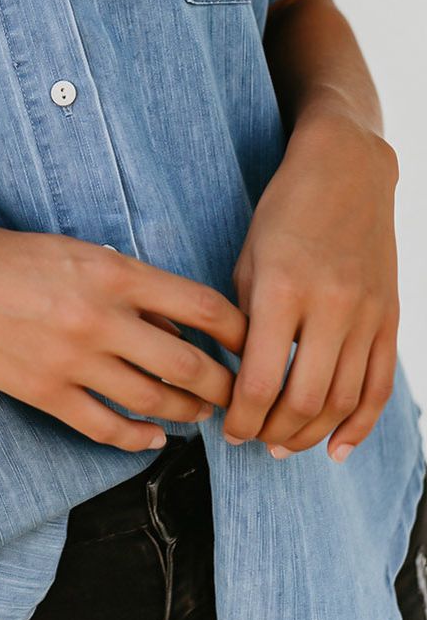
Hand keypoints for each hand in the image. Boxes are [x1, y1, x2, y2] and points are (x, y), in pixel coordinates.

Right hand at [0, 220, 246, 451]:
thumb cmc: (7, 257)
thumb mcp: (76, 252)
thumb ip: (130, 287)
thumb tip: (179, 330)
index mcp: (113, 272)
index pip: (203, 307)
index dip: (240, 332)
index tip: (254, 345)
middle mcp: (101, 317)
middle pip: (190, 365)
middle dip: (224, 386)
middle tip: (238, 395)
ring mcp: (73, 360)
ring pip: (154, 401)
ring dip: (186, 413)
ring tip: (199, 415)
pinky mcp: (44, 393)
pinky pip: (106, 427)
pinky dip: (138, 438)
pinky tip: (152, 438)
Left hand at [223, 113, 399, 459]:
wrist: (347, 171)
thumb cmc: (284, 212)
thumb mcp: (248, 260)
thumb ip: (245, 321)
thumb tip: (239, 380)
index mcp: (282, 291)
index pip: (261, 381)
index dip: (242, 419)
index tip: (229, 429)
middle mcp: (330, 306)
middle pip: (305, 401)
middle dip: (274, 433)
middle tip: (254, 441)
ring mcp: (367, 314)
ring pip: (343, 401)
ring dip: (311, 434)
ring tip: (284, 445)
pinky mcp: (390, 318)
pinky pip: (380, 386)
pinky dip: (360, 425)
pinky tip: (337, 448)